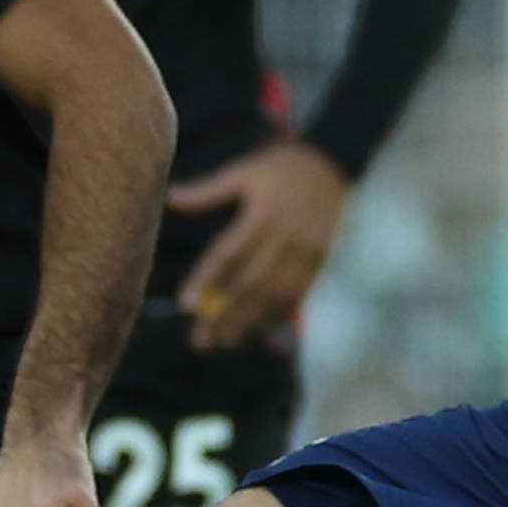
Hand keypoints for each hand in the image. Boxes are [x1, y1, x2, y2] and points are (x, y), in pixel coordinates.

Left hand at [167, 138, 347, 351]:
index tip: (185, 306)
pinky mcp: (320, 262)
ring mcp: (305, 253)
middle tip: (200, 340)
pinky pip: (296, 296)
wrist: (337, 163)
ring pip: (273, 296)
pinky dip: (275, 316)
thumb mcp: (244, 171)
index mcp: (261, 214)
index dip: (205, 281)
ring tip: (223, 343)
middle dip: (224, 315)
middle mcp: (284, 238)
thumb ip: (208, 190)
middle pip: (249, 284)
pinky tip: (256, 331)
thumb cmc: (283, 168)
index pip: (227, 254)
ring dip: (248, 322)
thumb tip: (170, 198)